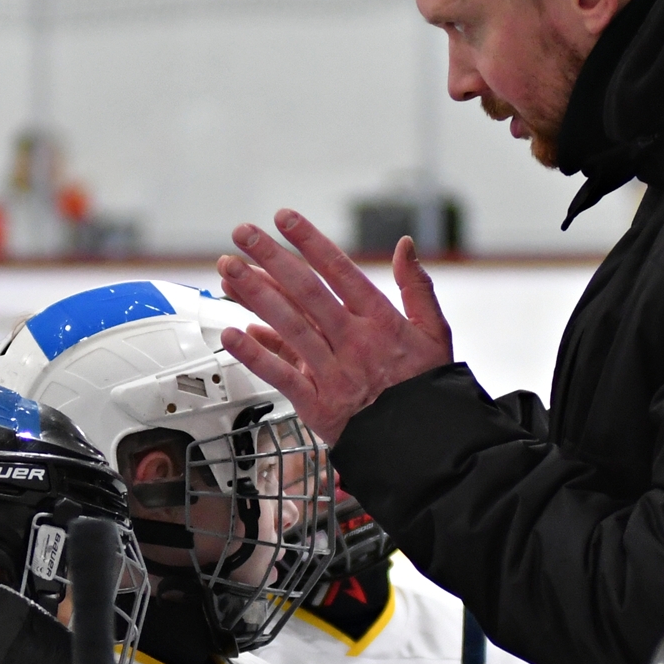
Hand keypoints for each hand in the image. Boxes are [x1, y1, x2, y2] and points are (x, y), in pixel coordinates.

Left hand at [215, 209, 454, 444]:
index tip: (285, 219)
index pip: (340, 272)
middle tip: (243, 233)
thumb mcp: (434, 332)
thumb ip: (417, 287)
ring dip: (255, 296)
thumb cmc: (425, 387)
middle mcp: (354, 342)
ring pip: (289, 326)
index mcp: (381, 321)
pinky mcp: (318, 403)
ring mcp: (334, 372)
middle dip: (271, 258)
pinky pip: (282, 375)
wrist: (423, 444)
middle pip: (306, 292)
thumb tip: (404, 245)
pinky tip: (234, 334)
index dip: (310, 243)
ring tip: (229, 270)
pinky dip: (256, 356)